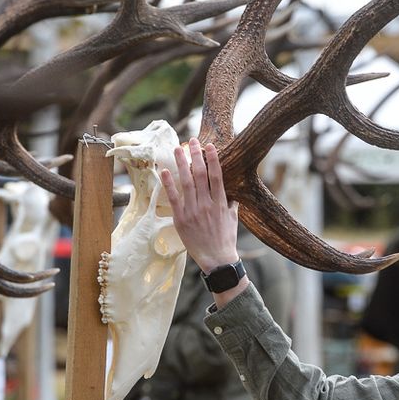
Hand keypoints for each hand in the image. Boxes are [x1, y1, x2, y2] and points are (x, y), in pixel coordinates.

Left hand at [161, 138, 240, 274]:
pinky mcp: (181, 219)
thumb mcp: (234, 218)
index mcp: (220, 202)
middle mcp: (206, 204)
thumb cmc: (226, 239)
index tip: (209, 145)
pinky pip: (173, 198)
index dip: (212, 158)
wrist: (217, 259)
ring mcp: (193, 211)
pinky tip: (164, 171)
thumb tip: (231, 191)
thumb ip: (231, 203)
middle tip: (192, 140)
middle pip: (200, 174)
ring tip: (177, 149)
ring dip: (182, 163)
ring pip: (186, 182)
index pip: (216, 175)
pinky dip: (168, 184)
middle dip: (195, 155)